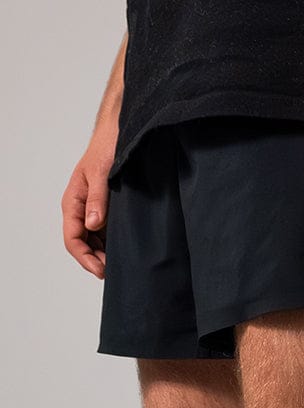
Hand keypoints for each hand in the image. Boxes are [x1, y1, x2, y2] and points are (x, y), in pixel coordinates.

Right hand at [61, 125, 115, 278]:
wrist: (120, 135)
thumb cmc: (107, 149)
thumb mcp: (101, 173)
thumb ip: (97, 199)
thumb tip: (93, 224)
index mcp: (73, 202)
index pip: (72, 238)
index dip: (85, 258)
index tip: (102, 270)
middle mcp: (81, 210)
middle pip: (83, 245)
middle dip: (96, 261)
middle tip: (117, 272)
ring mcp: (94, 212)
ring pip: (95, 243)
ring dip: (106, 255)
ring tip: (123, 265)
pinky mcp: (108, 212)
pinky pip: (107, 235)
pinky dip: (113, 245)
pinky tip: (126, 252)